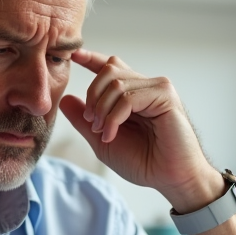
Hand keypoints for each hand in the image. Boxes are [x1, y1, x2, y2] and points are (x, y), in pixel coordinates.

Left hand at [62, 50, 224, 212]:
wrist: (170, 179)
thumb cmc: (145, 163)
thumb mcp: (103, 141)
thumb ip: (85, 121)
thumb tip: (65, 99)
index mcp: (133, 94)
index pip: (111, 67)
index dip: (91, 58)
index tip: (73, 55)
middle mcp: (146, 86)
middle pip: (109, 71)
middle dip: (93, 96)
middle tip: (92, 124)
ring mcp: (157, 88)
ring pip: (116, 84)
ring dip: (102, 111)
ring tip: (104, 133)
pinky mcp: (165, 96)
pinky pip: (128, 98)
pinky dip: (114, 117)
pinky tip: (112, 134)